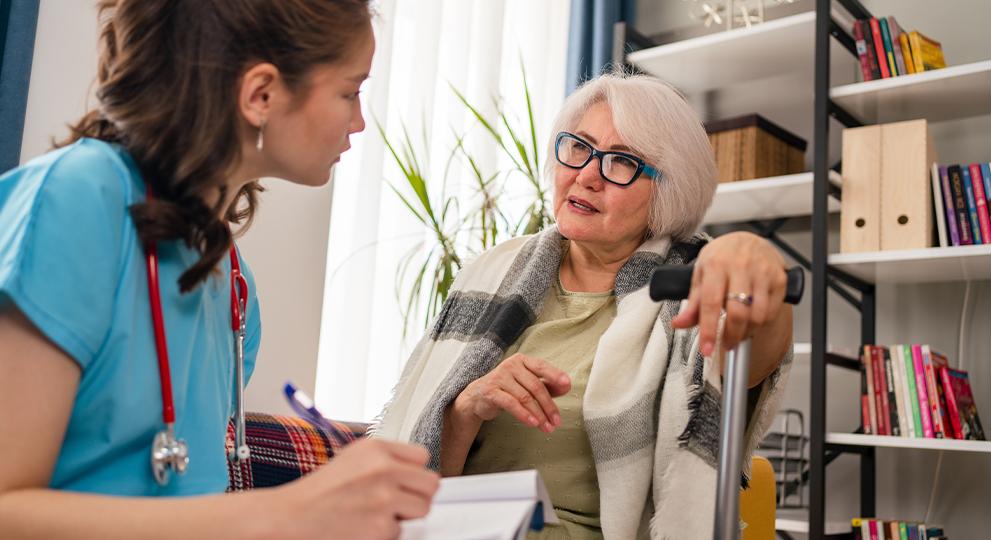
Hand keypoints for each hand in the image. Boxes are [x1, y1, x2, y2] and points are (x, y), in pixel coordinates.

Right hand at [273, 438, 439, 539]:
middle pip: (431, 483)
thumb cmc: (321, 491)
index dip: (413, 472)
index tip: (403, 480)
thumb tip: (418, 470)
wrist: (291, 517)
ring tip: (377, 513)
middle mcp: (383, 469)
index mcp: (376, 448)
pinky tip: (365, 526)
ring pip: (423, 509)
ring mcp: (384, 499)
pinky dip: (386, 533)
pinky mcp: (382, 527)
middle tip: (395, 501)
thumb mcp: (353, 458)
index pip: (423, 456)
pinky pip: (402, 531)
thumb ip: (387, 458)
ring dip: (405, 515)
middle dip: (416, 494)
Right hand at [453, 353, 570, 433]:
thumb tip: (566, 386)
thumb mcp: (527, 384)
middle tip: (557, 421)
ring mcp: (500, 377)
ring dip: (538, 414)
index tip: (567, 384)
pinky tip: (532, 423)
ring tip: (547, 427)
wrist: (478, 396)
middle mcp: (511, 365)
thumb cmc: (508, 388)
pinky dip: (523, 414)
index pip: (542, 366)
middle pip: (536, 386)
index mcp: (523, 361)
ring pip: (525, 397)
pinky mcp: (491, 391)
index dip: (555, 375)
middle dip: (548, 406)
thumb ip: (547, 384)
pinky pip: (510, 403)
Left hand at [671, 232, 786, 357]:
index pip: (711, 303)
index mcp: (716, 264)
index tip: (707, 349)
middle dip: (731, 336)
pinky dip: (761, 323)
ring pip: (758, 316)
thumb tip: (679, 324)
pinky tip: (752, 318)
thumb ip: (692, 303)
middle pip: (738, 313)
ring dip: (747, 331)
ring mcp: (762, 272)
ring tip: (739, 330)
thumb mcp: (701, 275)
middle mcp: (740, 266)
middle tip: (725, 344)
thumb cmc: (721, 258)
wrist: (748, 240)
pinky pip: (771, 312)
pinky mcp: (779, 278)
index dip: (709, 330)